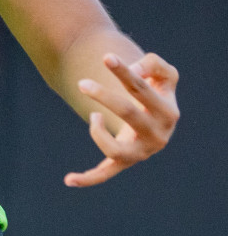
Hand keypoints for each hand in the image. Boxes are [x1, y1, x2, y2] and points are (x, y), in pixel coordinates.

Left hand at [65, 52, 179, 186]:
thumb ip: (153, 64)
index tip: (106, 57)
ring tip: (93, 116)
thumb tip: (133, 70)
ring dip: (96, 132)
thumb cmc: (157, 91)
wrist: (157, 120)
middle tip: (82, 83)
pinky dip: (88, 178)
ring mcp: (141, 152)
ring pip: (113, 148)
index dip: (124, 72)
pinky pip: (105, 173)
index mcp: (167, 112)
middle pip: (127, 113)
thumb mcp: (164, 74)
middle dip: (104, 96)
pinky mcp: (125, 161)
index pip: (142, 89)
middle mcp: (157, 135)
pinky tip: (68, 179)